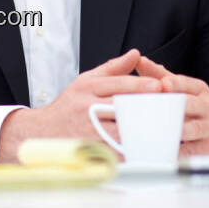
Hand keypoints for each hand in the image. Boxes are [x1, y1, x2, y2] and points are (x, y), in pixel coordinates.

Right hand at [0, 49, 161, 162]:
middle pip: (120, 107)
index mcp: (86, 88)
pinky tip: (147, 149)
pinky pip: (114, 152)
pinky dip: (131, 152)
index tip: (159, 86)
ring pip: (119, 131)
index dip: (139, 85)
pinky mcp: (89, 150)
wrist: (41, 132)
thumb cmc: (69, 106)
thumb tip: (136, 55)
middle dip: (144, 108)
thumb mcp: (86, 81)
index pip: (116, 84)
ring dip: (142, 131)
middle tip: (167, 108)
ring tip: (163, 129)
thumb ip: (112, 68)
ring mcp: (86, 131)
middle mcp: (85, 108)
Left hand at [135, 57, 208, 155]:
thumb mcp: (183, 88)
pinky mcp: (207, 149)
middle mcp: (207, 107)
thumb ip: (160, 75)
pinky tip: (164, 154)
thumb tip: (139, 59)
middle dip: (173, 106)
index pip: (186, 83)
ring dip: (177, 130)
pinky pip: (190, 151)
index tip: (162, 84)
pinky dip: (177, 153)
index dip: (174, 84)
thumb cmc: (194, 107)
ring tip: (161, 131)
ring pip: (192, 128)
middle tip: (155, 108)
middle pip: (189, 104)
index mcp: (199, 89)